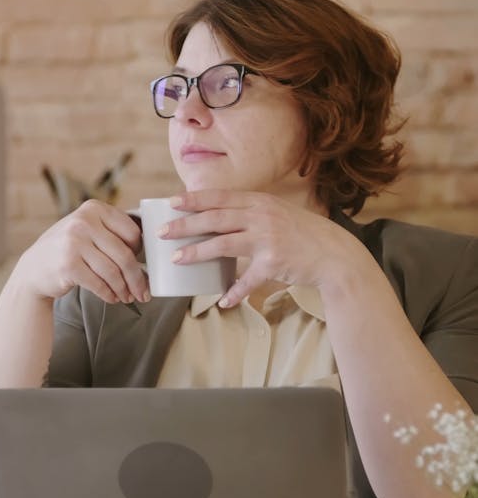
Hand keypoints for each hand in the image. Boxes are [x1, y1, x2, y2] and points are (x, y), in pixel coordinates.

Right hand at [15, 200, 148, 303]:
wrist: (34, 268)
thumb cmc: (69, 250)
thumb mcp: (87, 229)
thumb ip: (112, 233)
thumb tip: (148, 254)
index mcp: (94, 209)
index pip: (131, 232)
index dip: (140, 253)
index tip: (143, 267)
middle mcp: (83, 222)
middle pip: (124, 255)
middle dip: (137, 278)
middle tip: (143, 292)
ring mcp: (73, 243)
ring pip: (113, 272)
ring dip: (124, 289)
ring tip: (127, 297)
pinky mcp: (68, 265)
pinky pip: (99, 284)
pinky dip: (109, 294)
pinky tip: (112, 298)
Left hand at [158, 189, 364, 307]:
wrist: (334, 253)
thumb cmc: (303, 234)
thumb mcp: (278, 213)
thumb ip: (252, 213)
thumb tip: (222, 217)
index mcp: (260, 202)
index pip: (220, 197)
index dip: (194, 199)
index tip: (172, 202)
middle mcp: (261, 217)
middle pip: (214, 218)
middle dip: (185, 224)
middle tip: (162, 232)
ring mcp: (267, 239)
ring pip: (222, 244)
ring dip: (197, 252)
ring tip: (177, 258)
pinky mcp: (274, 263)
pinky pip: (247, 281)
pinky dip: (234, 292)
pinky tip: (222, 300)